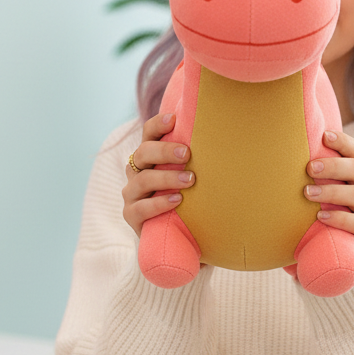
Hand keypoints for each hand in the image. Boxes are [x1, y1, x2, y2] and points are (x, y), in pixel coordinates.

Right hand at [122, 113, 195, 237]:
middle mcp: (136, 171)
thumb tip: (222, 141)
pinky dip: (159, 203)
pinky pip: (140, 207)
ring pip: (142, 179)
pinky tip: (177, 200)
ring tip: (189, 180)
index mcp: (150, 157)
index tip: (174, 119)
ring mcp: (131, 193)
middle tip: (187, 153)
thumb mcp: (190, 176)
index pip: (148, 134)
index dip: (157, 125)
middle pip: (143, 153)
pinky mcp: (130, 215)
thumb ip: (194, 161)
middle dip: (165, 151)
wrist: (178, 235)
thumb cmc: (188, 199)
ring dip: (166, 178)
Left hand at [303, 130, 353, 259]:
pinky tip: (321, 216)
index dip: (342, 141)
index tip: (324, 136)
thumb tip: (277, 160)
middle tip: (309, 168)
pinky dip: (340, 218)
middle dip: (333, 166)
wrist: (347, 254)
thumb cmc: (328, 216)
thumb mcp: (324, 195)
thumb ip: (314, 179)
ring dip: (331, 192)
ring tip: (308, 193)